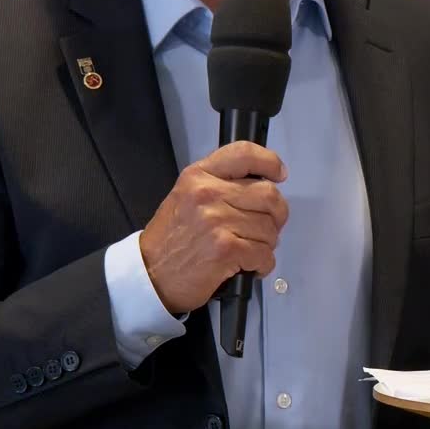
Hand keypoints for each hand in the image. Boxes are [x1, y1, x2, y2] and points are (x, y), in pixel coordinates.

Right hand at [139, 142, 288, 313]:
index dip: (269, 162)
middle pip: (268, 194)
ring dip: (267, 243)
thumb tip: (262, 185)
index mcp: (199, 175)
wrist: (150, 274)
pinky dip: (263, 263)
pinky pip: (265, 254)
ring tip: (249, 249)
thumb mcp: (187, 195)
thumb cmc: (172, 238)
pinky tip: (250, 266)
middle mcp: (208, 193)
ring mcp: (217, 221)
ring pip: (270, 228)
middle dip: (276, 214)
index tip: (279, 174)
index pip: (244, 154)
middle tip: (267, 226)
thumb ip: (219, 183)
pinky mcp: (226, 249)